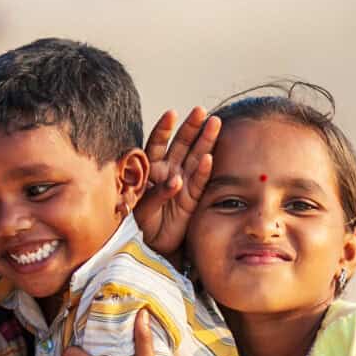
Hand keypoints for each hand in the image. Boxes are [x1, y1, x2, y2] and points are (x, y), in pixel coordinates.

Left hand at [135, 107, 218, 257]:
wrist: (151, 244)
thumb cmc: (140, 224)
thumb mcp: (141, 209)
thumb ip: (156, 194)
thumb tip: (175, 181)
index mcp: (150, 168)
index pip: (157, 144)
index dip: (163, 130)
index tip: (171, 114)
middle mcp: (168, 171)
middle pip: (181, 145)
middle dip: (191, 128)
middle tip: (201, 111)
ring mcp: (183, 182)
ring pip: (195, 158)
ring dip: (205, 141)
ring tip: (215, 123)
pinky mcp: (192, 197)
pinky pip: (200, 182)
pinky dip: (205, 171)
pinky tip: (210, 157)